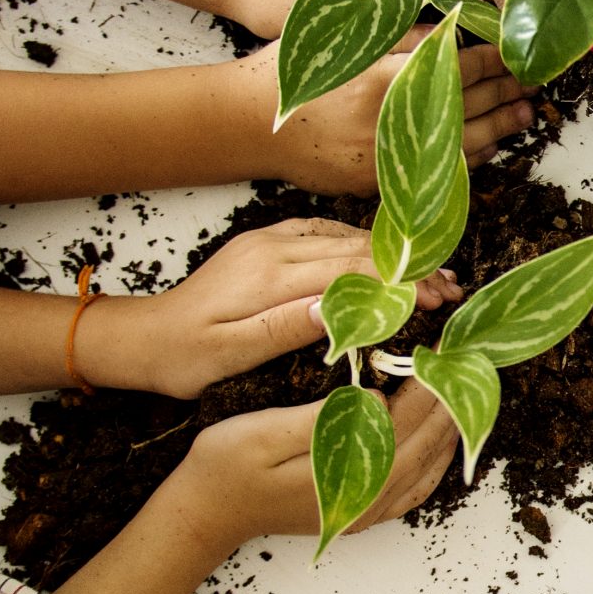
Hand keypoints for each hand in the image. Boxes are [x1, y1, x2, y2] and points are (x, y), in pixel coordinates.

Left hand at [81, 219, 458, 398]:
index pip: (351, 269)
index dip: (400, 281)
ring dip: (390, 256)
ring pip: (345, 238)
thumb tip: (338, 309)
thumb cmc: (184, 358)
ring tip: (431, 275)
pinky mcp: (266, 244)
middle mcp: (273, 247)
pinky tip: (381, 259)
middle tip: (451, 288)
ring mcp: (269, 241)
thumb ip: (285, 328)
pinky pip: (324, 235)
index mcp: (269, 275)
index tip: (437, 297)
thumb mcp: (231, 355)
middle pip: (356, 249)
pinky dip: (360, 246)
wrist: (141, 338)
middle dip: (408, 267)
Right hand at [171, 376, 461, 551]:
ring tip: (462, 386)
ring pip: (429, 464)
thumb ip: (324, 418)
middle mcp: (370, 498)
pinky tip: (439, 434)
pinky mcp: (362, 513)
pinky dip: (435, 457)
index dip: (429, 381)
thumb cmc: (226, 466)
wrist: (203, 514)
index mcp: (351, 474)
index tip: (444, 346)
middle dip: (450, 397)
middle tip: (464, 358)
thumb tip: (380, 398)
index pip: (407, 418)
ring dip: (448, 424)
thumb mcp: (264, 431)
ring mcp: (369, 510)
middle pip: (428, 440)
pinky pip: (416, 485)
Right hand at [240, 30, 534, 191]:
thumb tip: (457, 26)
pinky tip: (487, 146)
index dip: (497, 57)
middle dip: (508, 89)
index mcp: (387, 75)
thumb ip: (399, 33)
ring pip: (464, 140)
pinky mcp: (381, 183)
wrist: (245, 123)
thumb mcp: (345, 38)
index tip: (517, 50)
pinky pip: (439, 173)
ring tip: (525, 112)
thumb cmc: (292, 70)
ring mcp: (389, 155)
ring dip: (500, 125)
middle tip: (535, 80)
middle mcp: (394, 119)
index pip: (462, 62)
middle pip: (472, 101)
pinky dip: (469, 159)